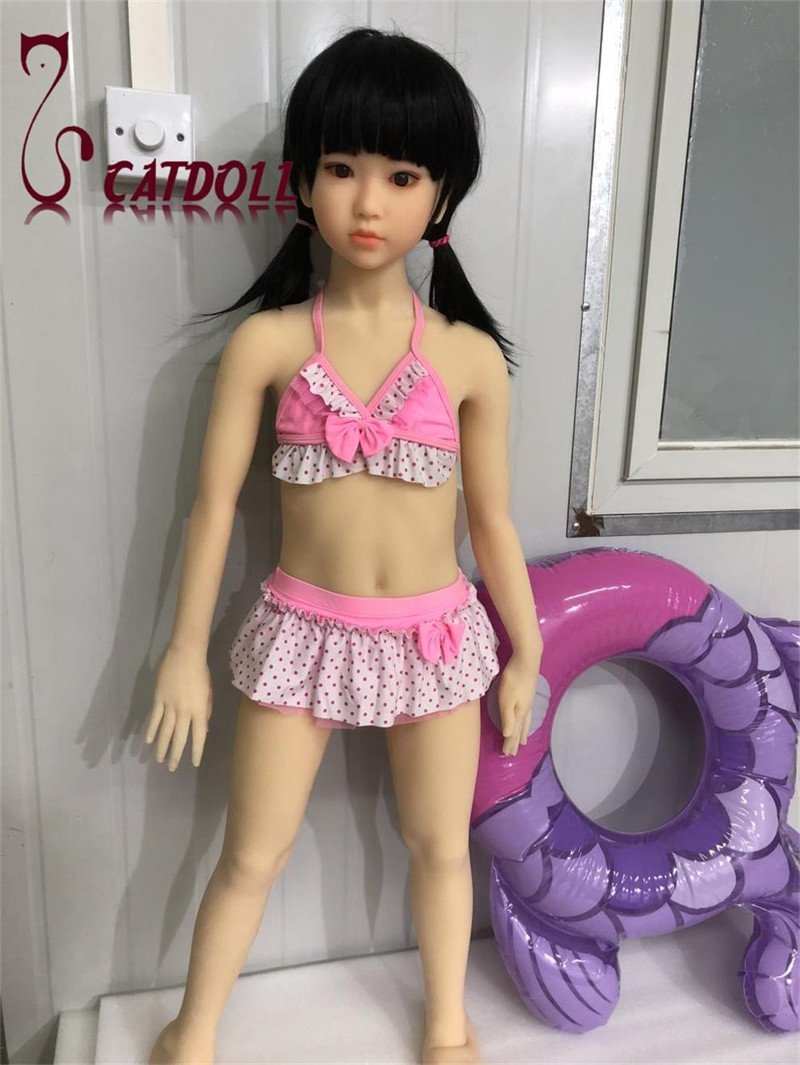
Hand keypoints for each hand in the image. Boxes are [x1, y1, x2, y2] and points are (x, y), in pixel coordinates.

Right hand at [144, 645, 212, 770]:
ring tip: (158, 759)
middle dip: (175, 754)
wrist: (185, 655)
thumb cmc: (201, 673)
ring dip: (161, 746)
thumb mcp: (208, 693)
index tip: (193, 763)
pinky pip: (154, 718)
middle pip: (179, 737)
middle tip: (171, 768)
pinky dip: (151, 730)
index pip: (198, 736)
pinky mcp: (158, 699)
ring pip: (164, 731)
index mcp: (199, 710)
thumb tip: (205, 729)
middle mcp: (184, 711)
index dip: (196, 751)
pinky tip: (148, 740)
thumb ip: (205, 712)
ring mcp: (169, 706)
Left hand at [498, 649, 540, 756]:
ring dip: (523, 732)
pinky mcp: (529, 694)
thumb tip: (508, 735)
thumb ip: (507, 717)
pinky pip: (528, 715)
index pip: (513, 732)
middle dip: (516, 741)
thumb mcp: (506, 699)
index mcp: (520, 713)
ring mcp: (529, 702)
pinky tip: (526, 718)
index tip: (506, 754)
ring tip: (523, 740)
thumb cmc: (513, 680)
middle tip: (513, 752)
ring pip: (526, 722)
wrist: (527, 661)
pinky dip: (526, 723)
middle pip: (521, 729)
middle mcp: (526, 710)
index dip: (509, 743)